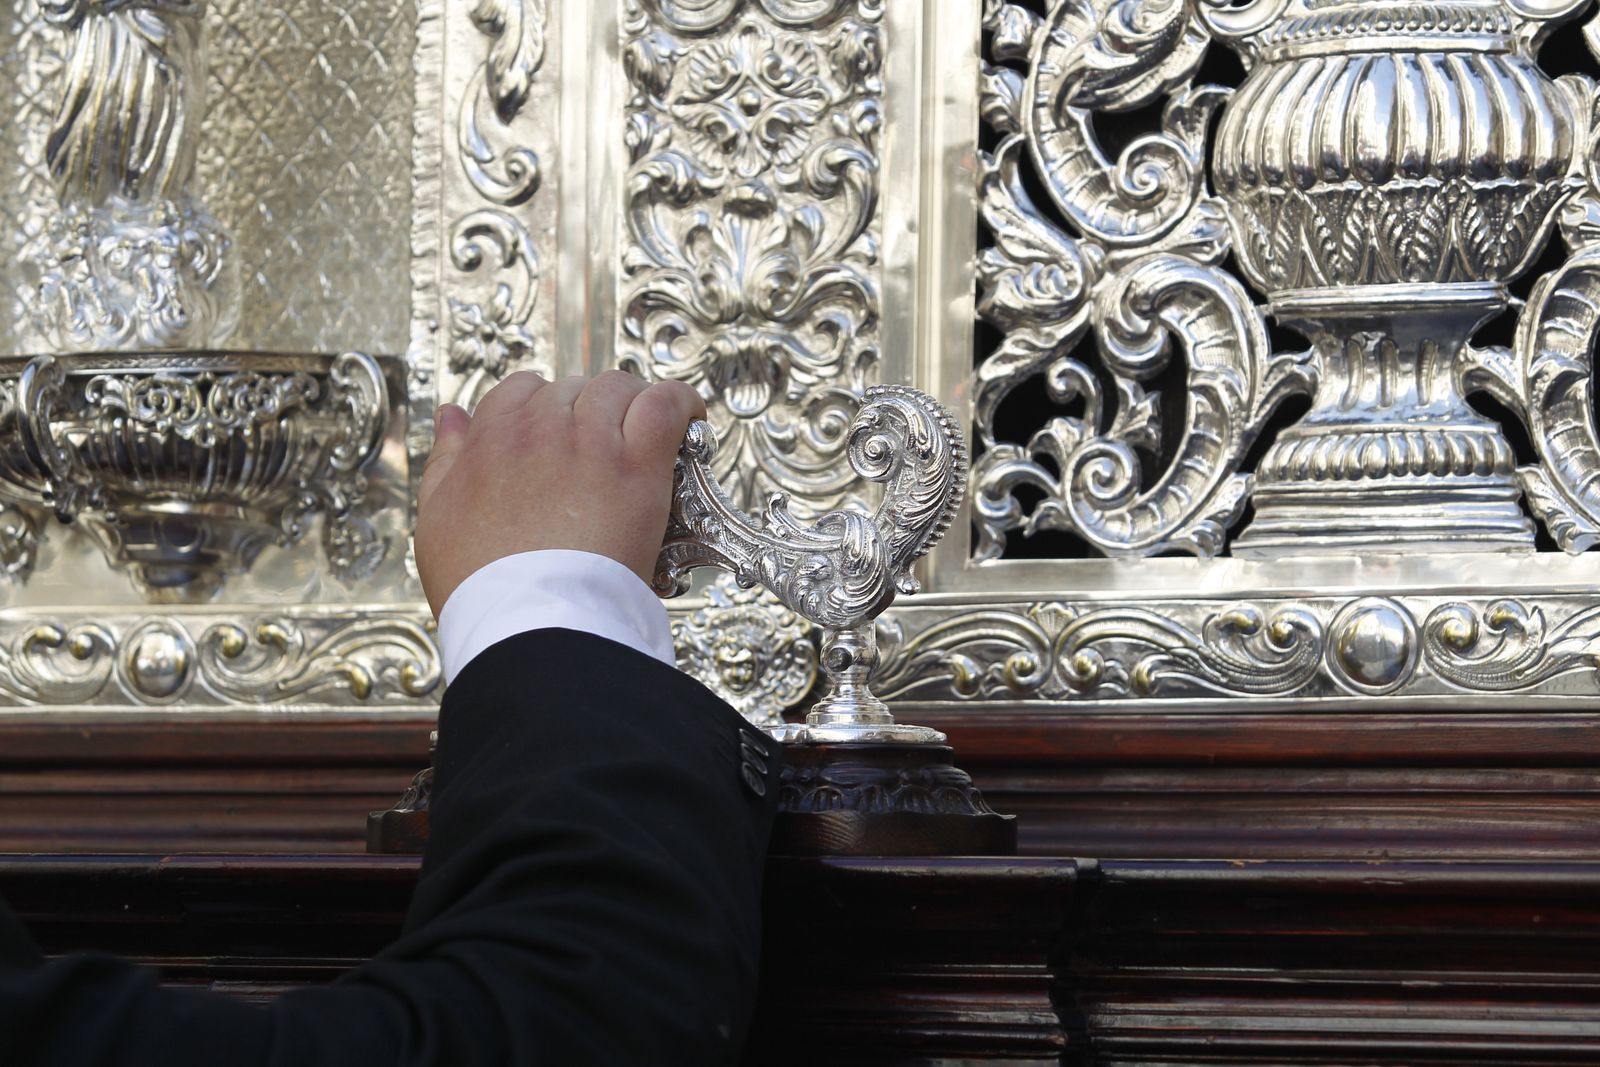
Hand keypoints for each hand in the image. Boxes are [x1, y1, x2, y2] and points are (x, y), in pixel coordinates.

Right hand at [414, 370, 706, 616]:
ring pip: (617, 389)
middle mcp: (539, 428)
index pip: (520, 390)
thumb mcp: (437, 521)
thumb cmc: (483, 587)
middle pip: (573, 389)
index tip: (560, 434)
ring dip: (631, 404)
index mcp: (489, 439)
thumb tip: (453, 416)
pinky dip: (680, 403)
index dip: (544, 408)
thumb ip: (446, 461)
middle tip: (604, 449)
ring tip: (644, 434)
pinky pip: (664, 404)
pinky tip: (690, 418)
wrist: (531, 623)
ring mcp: (589, 441)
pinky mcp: (636, 463)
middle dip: (588, 412)